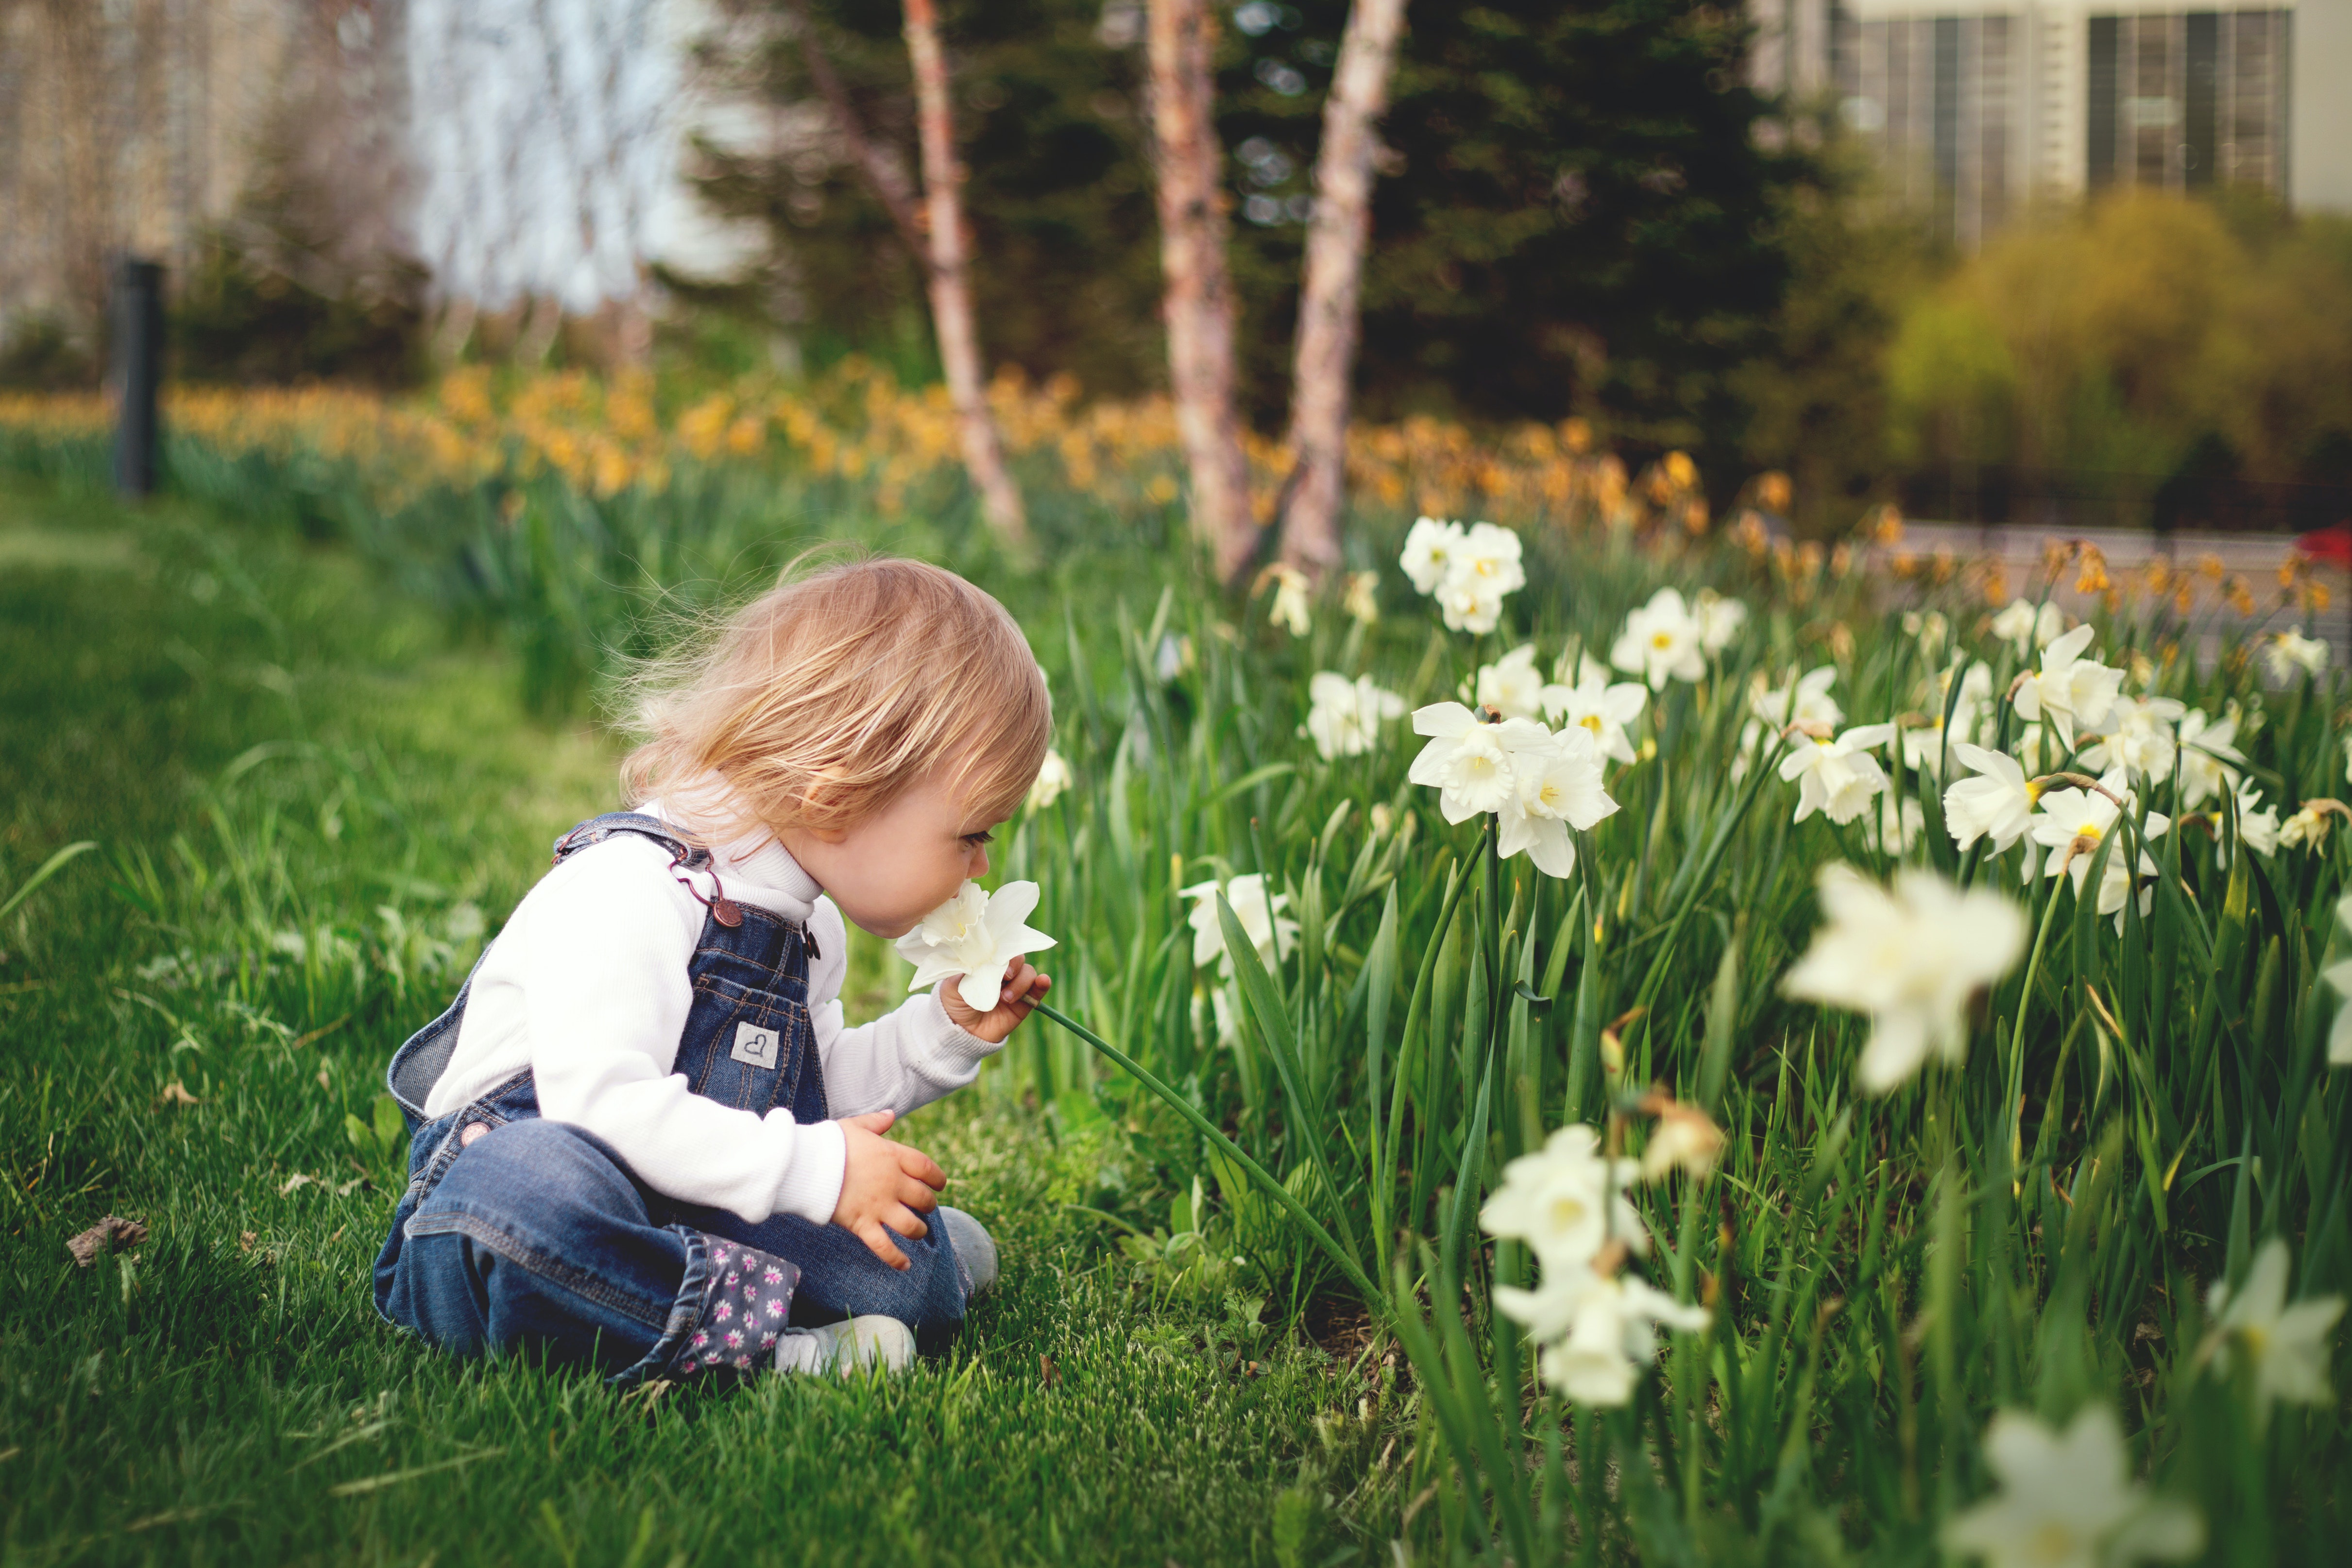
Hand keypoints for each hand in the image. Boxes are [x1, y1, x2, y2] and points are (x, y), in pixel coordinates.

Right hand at [830, 1109, 944, 1269]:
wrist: (807, 1163)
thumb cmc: (828, 1143)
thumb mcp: (854, 1126)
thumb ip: (875, 1122)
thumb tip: (891, 1115)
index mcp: (892, 1157)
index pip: (927, 1168)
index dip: (937, 1178)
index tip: (939, 1184)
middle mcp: (892, 1183)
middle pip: (923, 1199)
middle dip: (928, 1205)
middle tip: (924, 1208)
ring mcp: (879, 1206)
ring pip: (911, 1226)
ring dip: (918, 1231)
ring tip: (917, 1232)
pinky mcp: (862, 1224)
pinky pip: (885, 1247)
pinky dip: (897, 1259)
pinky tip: (905, 1266)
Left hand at [939, 958, 1051, 1043]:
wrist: (962, 1033)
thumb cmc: (955, 1004)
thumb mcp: (953, 985)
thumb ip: (965, 969)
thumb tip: (977, 955)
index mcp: (987, 963)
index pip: (1001, 950)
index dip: (1003, 951)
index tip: (997, 960)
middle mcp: (1003, 973)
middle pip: (1018, 959)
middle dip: (1015, 965)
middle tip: (1006, 976)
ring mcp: (1015, 986)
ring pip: (1029, 973)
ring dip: (1021, 983)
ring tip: (1006, 998)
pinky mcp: (1025, 1003)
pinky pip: (1038, 989)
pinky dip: (1043, 983)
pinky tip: (1043, 981)